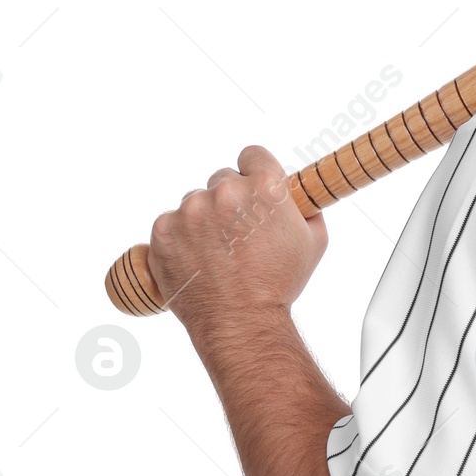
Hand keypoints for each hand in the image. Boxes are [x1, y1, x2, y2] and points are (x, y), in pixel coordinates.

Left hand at [146, 145, 326, 335]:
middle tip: (237, 234)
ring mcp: (190, 210)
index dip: (255, 172)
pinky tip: (196, 258)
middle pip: (223, 179)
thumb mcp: (313, 241)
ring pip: (195, 202)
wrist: (240, 321)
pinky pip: (171, 222)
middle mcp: (225, 192)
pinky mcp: (163, 230)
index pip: (252, 154)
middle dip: (230, 201)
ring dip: (203, 219)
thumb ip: (304, 209)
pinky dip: (180, 237)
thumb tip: (296, 196)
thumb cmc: (277, 284)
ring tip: (217, 252)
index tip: (253, 188)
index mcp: (265, 188)